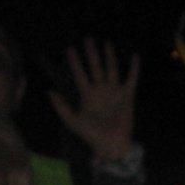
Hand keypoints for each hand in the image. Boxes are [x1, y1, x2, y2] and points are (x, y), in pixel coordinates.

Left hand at [48, 37, 139, 160]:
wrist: (111, 145)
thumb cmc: (91, 136)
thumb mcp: (73, 121)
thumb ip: (61, 107)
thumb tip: (50, 91)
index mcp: (87, 96)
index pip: (80, 75)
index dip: (75, 63)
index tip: (70, 49)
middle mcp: (101, 91)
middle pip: (95, 68)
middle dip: (91, 54)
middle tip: (87, 39)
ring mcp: (114, 92)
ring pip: (111, 69)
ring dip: (109, 56)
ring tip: (106, 43)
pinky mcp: (128, 96)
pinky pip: (131, 79)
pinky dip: (134, 68)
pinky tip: (135, 56)